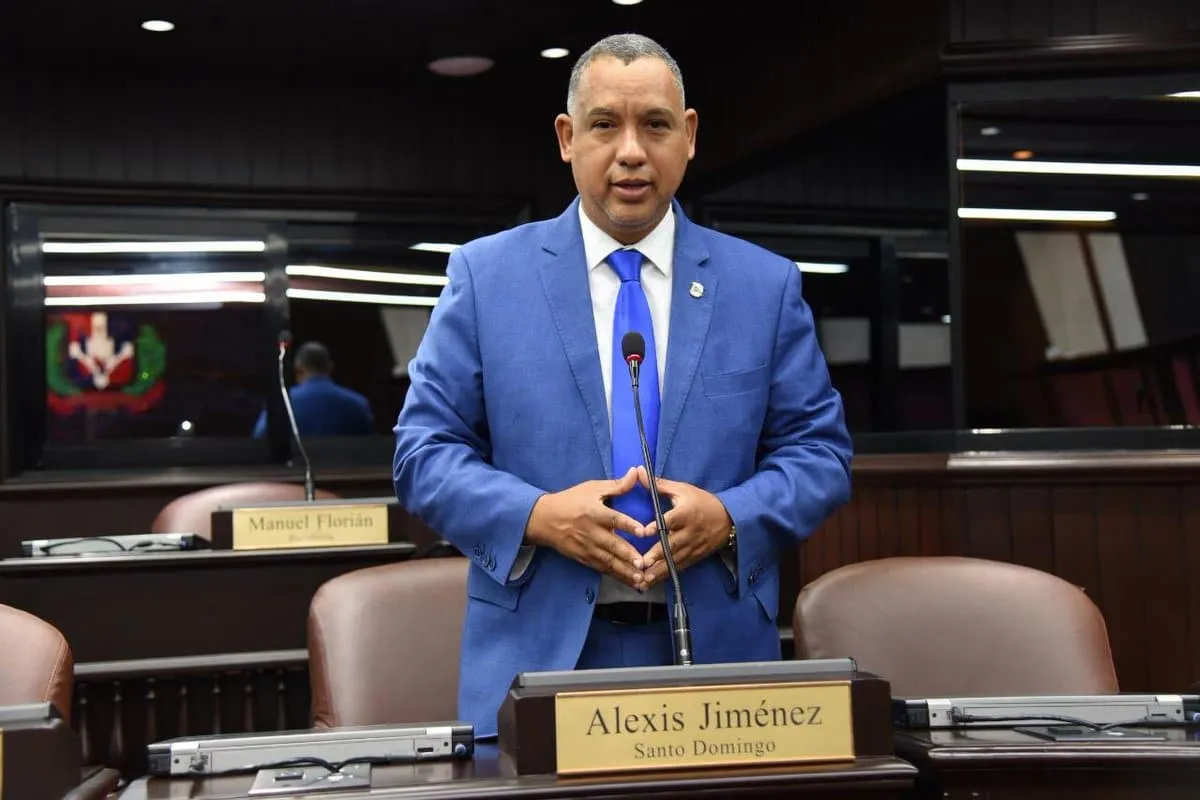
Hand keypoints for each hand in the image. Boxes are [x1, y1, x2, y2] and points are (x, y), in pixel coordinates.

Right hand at [525, 467, 648, 589]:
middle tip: (644, 563)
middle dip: (628, 555)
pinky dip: (616, 576)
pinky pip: (602, 568)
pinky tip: (629, 581)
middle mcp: (590, 531)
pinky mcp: (583, 558)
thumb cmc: (571, 500)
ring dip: (624, 570)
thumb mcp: (592, 488)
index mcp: (593, 512)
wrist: (544, 519)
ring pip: (608, 561)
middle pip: (612, 544)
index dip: (628, 525)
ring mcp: (586, 547)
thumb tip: (636, 471)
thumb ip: (617, 484)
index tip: (643, 531)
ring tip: (640, 578)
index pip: (613, 519)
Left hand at [635, 467, 731, 588]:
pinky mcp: (694, 557)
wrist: (729, 519)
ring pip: (674, 560)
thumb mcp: (683, 490)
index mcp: (687, 513)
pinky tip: (651, 582)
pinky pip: (679, 568)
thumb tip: (638, 471)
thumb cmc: (702, 501)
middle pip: (672, 544)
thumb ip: (659, 484)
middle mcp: (690, 532)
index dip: (658, 525)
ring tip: (642, 580)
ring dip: (658, 571)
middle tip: (641, 562)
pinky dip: (665, 576)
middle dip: (657, 555)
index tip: (643, 532)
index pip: (671, 520)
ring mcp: (693, 547)